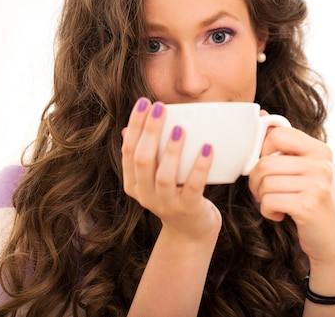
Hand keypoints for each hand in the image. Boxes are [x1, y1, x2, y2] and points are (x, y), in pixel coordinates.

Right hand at [121, 98, 221, 242]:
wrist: (190, 233)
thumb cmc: (174, 196)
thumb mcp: (153, 178)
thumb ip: (143, 156)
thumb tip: (128, 129)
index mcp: (133, 184)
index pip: (128, 150)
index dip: (135, 125)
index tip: (144, 102)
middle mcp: (145, 195)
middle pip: (142, 160)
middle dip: (149, 131)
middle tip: (159, 106)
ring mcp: (166, 204)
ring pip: (164, 175)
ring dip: (171, 150)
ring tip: (179, 128)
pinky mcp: (187, 209)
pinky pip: (193, 186)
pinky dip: (200, 167)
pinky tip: (207, 148)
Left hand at [247, 127, 334, 267]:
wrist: (330, 240)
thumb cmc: (310, 201)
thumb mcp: (303, 169)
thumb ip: (285, 144)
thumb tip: (262, 114)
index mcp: (320, 149)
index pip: (277, 135)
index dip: (263, 151)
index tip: (268, 166)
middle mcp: (322, 164)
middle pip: (266, 162)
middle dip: (255, 180)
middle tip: (262, 191)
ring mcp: (317, 185)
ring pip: (265, 182)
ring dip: (261, 197)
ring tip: (274, 203)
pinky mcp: (308, 206)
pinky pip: (269, 201)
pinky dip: (266, 210)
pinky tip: (279, 214)